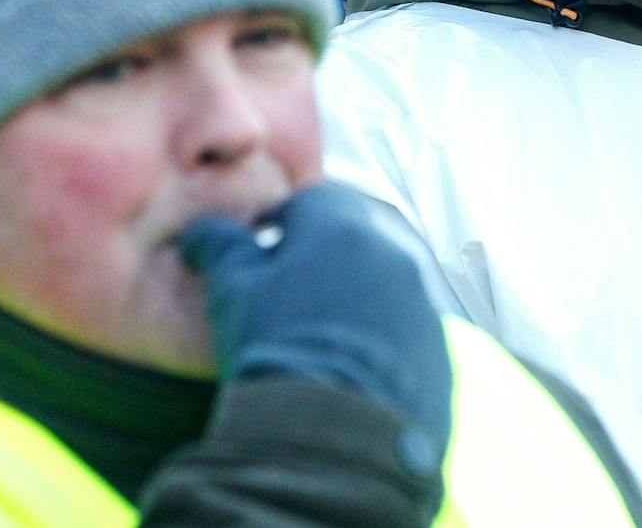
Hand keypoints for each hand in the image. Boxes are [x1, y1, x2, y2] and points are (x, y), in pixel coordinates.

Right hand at [179, 181, 451, 456]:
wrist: (333, 440)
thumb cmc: (276, 353)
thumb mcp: (233, 294)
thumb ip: (220, 249)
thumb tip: (202, 231)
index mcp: (345, 228)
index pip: (314, 201)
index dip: (281, 222)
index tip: (262, 247)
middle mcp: (395, 256)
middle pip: (354, 241)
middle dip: (321, 260)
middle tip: (288, 296)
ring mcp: (423, 304)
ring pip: (383, 286)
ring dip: (354, 301)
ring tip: (316, 341)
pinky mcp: (439, 351)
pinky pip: (406, 332)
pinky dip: (381, 342)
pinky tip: (349, 372)